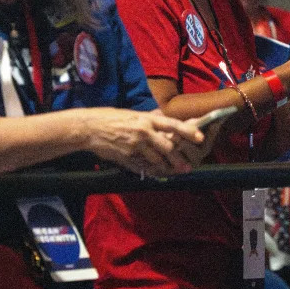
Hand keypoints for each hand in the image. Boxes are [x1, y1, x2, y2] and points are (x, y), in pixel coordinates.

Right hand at [81, 108, 203, 176]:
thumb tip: (162, 120)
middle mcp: (143, 131)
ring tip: (173, 172)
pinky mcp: (127, 157)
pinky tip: (155, 174)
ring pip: (157, 159)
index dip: (188, 131)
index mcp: (146, 118)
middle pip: (168, 147)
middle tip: (188, 167)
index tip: (200, 138)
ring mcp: (135, 146)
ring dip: (166, 167)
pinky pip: (143, 167)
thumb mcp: (132, 114)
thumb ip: (148, 120)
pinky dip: (150, 171)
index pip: (173, 124)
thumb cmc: (110, 118)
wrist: (89, 128)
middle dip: (179, 159)